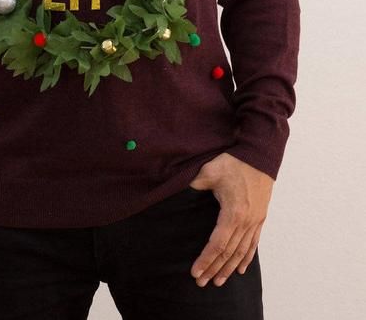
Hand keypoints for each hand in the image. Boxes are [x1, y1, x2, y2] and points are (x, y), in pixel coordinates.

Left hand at [188, 152, 273, 286]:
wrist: (260, 155)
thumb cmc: (234, 162)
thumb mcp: (210, 170)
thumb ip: (194, 183)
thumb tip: (177, 188)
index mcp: (233, 213)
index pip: (217, 244)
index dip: (205, 260)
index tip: (195, 272)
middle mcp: (246, 221)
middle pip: (229, 252)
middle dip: (214, 269)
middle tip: (202, 282)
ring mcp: (255, 221)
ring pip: (241, 251)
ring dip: (229, 268)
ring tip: (219, 281)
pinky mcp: (260, 217)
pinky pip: (253, 243)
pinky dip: (246, 258)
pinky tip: (241, 269)